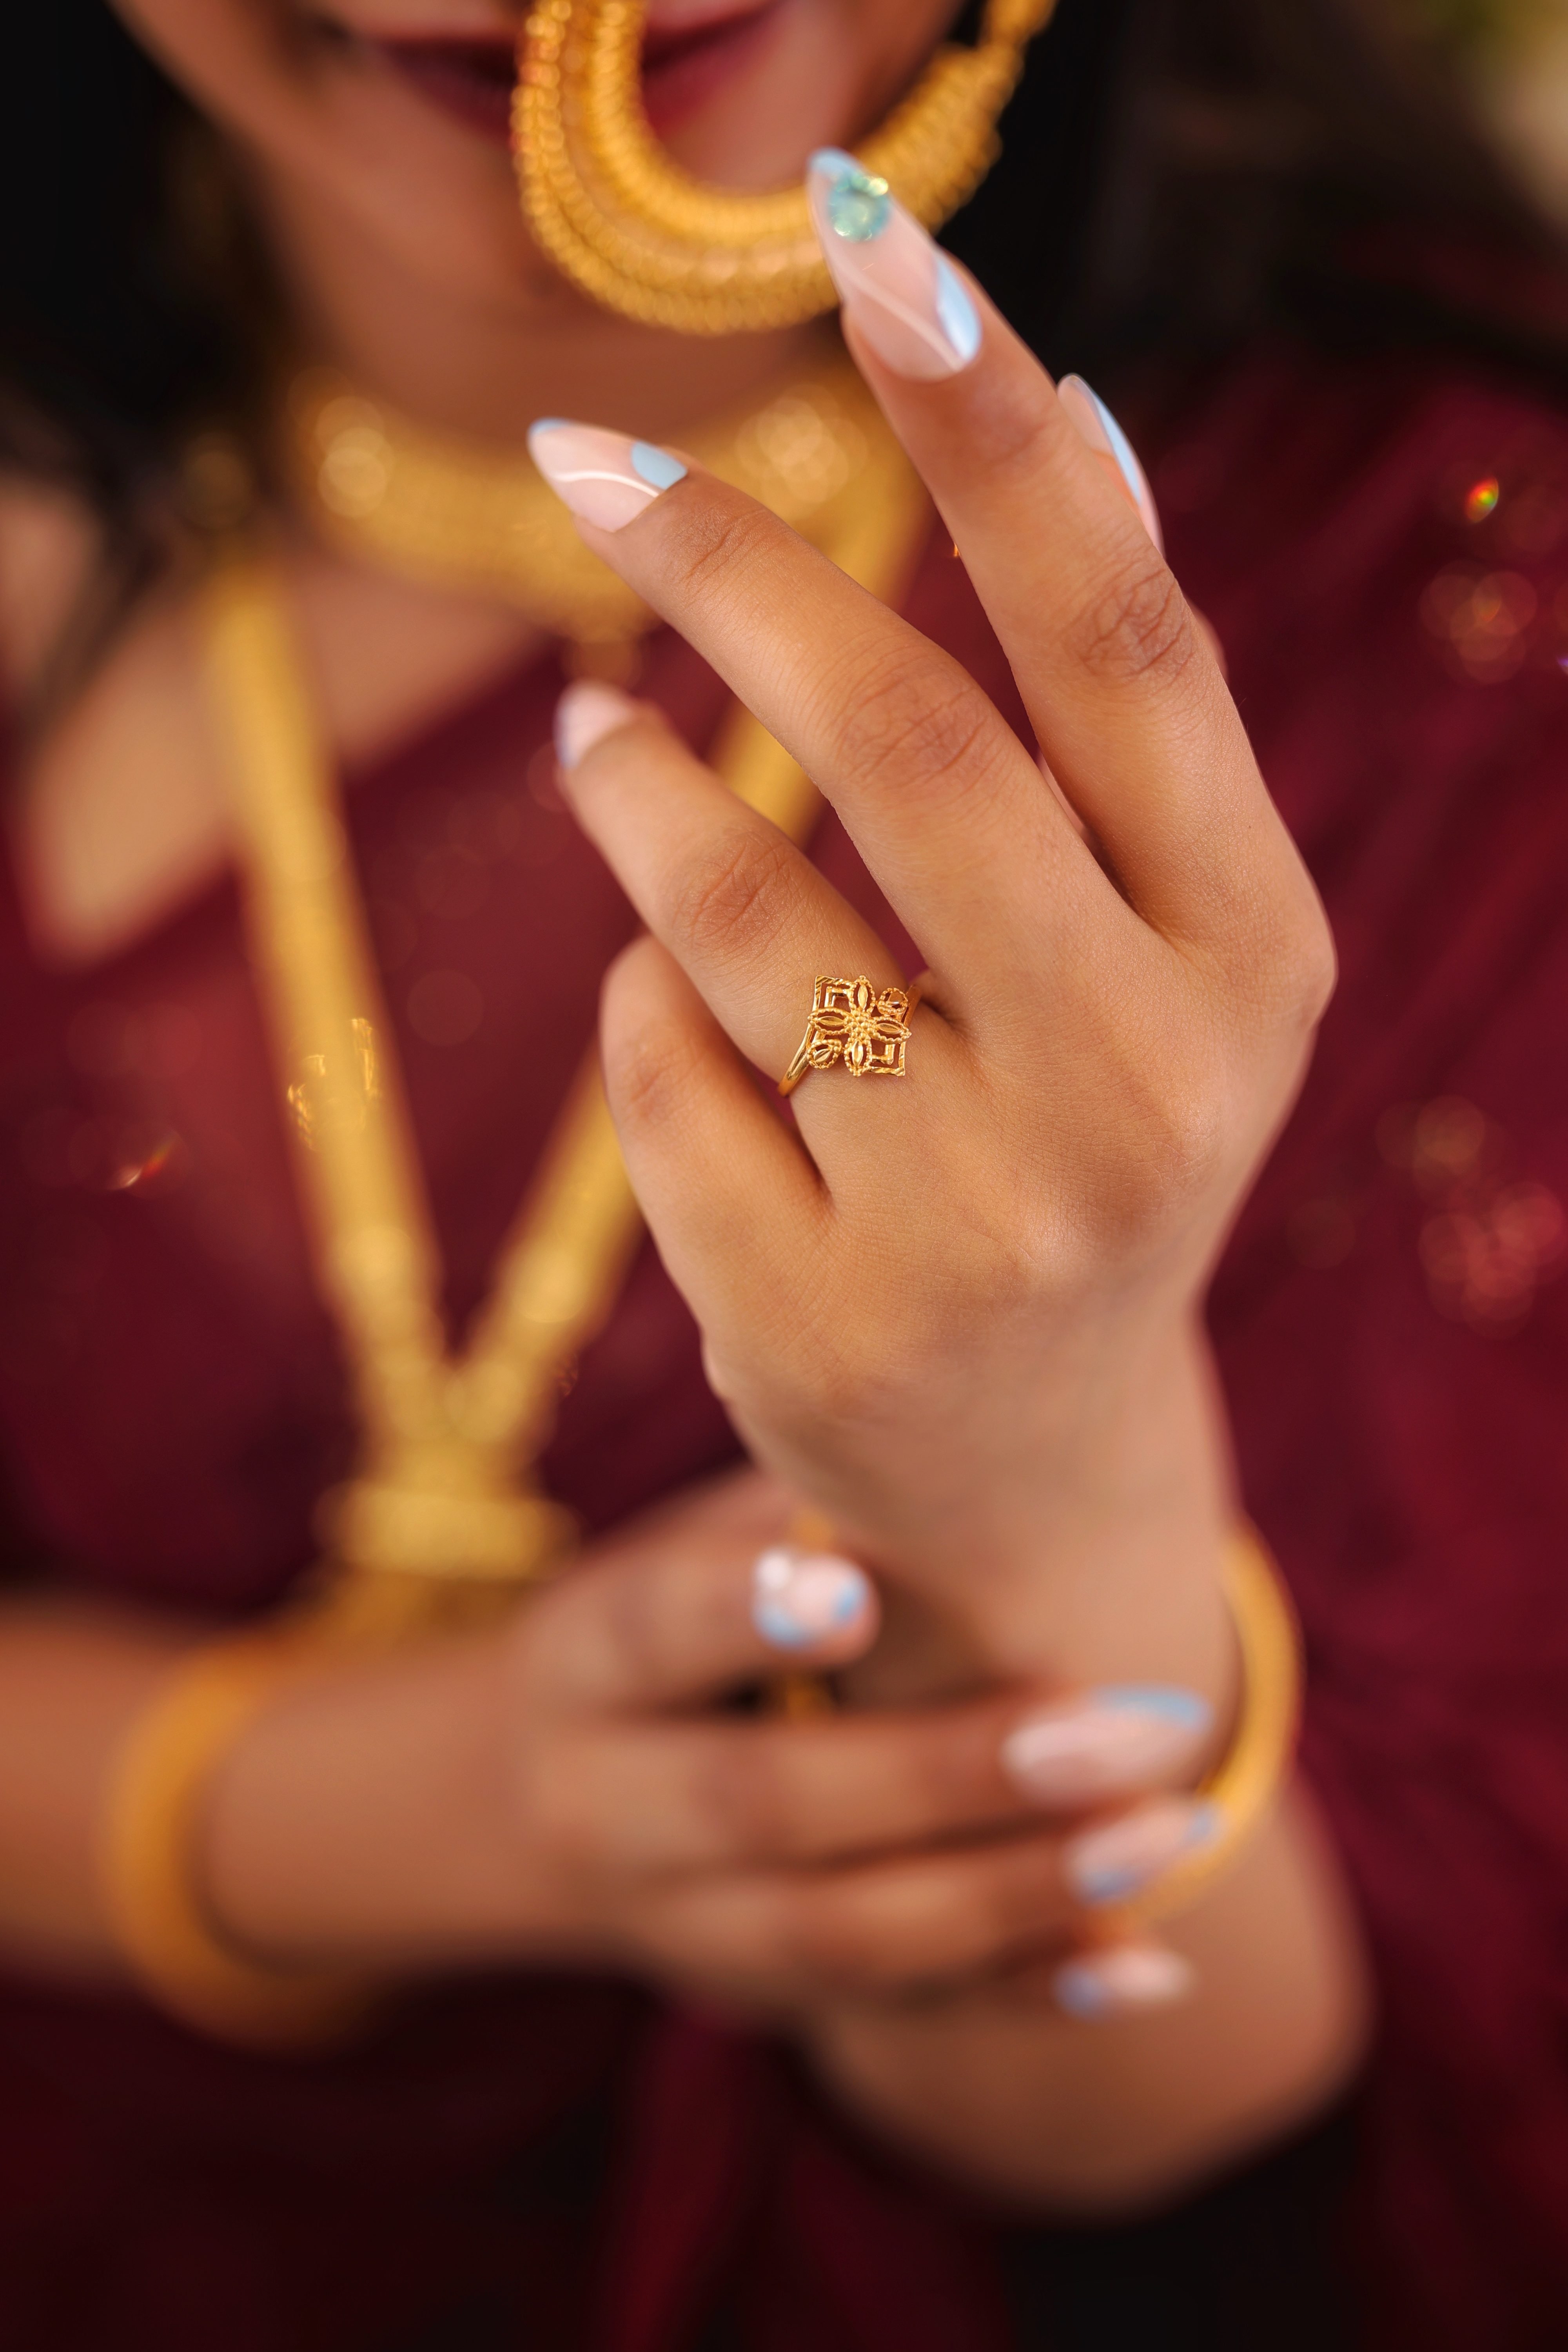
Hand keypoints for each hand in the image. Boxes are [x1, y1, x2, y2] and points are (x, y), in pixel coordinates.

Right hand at [203, 1472, 1217, 2015]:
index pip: (653, 1635)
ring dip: (1019, 1890)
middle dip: (948, 1773)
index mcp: (586, 1662)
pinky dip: (1030, 1986)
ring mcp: (686, 1925)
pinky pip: (904, 2010)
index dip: (746, 1617)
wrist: (545, 1803)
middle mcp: (611, 1807)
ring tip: (1163, 1830)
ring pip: (846, 1936)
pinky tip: (1148, 1968)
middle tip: (1115, 1728)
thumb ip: (787, 1508)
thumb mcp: (678, 1550)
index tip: (861, 1591)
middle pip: (767, 1803)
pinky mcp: (765, 1999)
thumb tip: (942, 1421)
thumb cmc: (663, 1622)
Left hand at [530, 193, 1332, 1675]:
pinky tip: (671, 1011)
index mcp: (1248, 963)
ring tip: (597, 736)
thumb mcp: (1164, 949)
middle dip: (735, 570)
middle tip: (597, 461)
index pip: (1121, 645)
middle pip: (915, 746)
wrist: (1036, 1459)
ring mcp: (979, 1227)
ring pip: (739, 916)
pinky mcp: (819, 1323)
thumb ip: (1126, 721)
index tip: (874, 252)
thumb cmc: (1091, 1136)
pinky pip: (658, 1076)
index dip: (995, 434)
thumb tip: (1081, 414)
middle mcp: (1141, 1090)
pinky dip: (640, 1008)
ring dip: (637, 789)